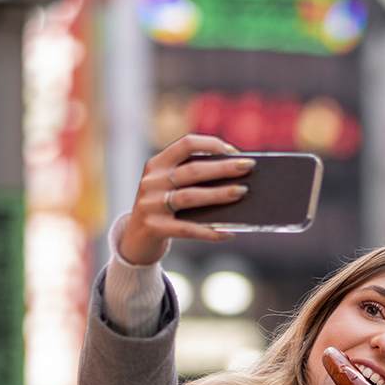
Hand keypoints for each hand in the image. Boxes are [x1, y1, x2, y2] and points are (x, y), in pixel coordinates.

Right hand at [116, 135, 255, 264]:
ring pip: (190, 197)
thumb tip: (236, 179)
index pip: (185, 144)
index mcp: (157, 164)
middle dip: (223, 168)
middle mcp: (152, 181)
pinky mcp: (154, 227)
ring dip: (218, 194)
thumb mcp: (170, 188)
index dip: (210, 144)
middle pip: (192, 171)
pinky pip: (187, 229)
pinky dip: (210, 231)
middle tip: (248, 167)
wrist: (135, 240)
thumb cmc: (164, 209)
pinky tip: (228, 233)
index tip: (233, 151)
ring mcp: (151, 204)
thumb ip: (193, 180)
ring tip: (241, 192)